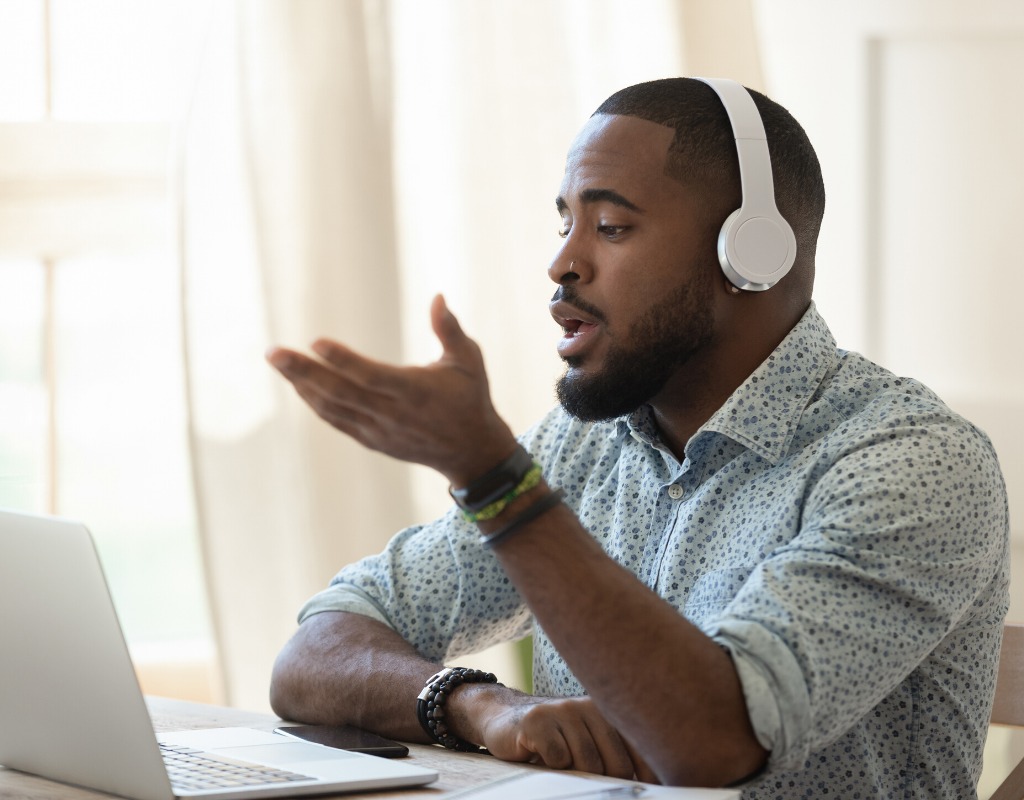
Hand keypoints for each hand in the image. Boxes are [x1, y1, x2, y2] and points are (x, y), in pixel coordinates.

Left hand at [266, 295, 517, 484]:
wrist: (471, 451)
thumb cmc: (470, 397)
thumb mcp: (469, 360)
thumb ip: (450, 329)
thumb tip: (438, 297)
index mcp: (416, 392)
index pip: (372, 376)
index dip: (343, 360)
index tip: (315, 342)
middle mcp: (393, 414)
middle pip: (341, 392)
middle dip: (304, 372)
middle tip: (273, 352)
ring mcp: (380, 430)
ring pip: (333, 408)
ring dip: (302, 385)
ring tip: (278, 362)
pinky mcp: (372, 440)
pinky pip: (337, 421)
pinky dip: (315, 403)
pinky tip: (299, 385)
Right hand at [471, 693, 656, 782]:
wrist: (504, 719)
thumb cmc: (552, 740)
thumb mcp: (585, 742)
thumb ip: (613, 756)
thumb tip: (644, 786)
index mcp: (606, 712)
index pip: (639, 748)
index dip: (646, 776)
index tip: (646, 790)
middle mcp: (587, 706)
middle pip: (616, 763)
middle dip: (608, 783)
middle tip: (591, 784)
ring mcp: (562, 711)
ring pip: (589, 763)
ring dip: (577, 776)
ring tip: (564, 768)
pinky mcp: (538, 721)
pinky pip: (559, 758)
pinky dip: (554, 768)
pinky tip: (544, 758)